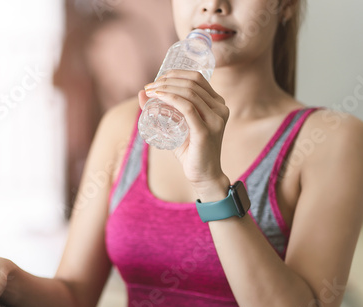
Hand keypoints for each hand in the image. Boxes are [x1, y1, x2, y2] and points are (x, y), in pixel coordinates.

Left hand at [138, 69, 230, 197]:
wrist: (204, 176)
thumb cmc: (190, 151)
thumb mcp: (176, 126)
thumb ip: (161, 110)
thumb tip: (142, 93)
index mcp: (217, 104)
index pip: (197, 78)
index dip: (175, 74)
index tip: (156, 80)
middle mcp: (220, 108)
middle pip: (192, 82)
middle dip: (167, 80)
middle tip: (149, 86)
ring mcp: (215, 119)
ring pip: (189, 92)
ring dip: (166, 88)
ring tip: (150, 91)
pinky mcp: (206, 131)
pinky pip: (188, 108)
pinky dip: (171, 98)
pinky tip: (159, 97)